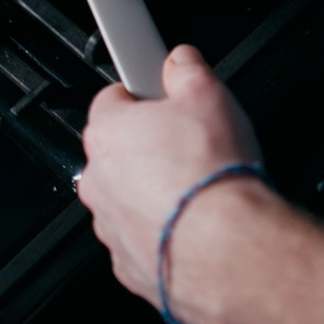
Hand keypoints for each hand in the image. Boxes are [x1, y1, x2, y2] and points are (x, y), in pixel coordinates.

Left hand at [78, 45, 263, 304]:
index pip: (113, 98)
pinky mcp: (128, 262)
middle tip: (191, 144)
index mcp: (108, 131)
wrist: (226, 245)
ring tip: (196, 187)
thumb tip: (180, 60)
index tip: (165, 100)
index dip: (145, 95)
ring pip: (128, 196)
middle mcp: (98, 180)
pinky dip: (163, 229)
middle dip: (151, 145)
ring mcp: (110, 224)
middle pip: (120, 150)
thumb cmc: (211, 175)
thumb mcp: (208, 94)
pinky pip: (141, 236)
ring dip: (154, 189)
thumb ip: (186, 68)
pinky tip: (193, 222)